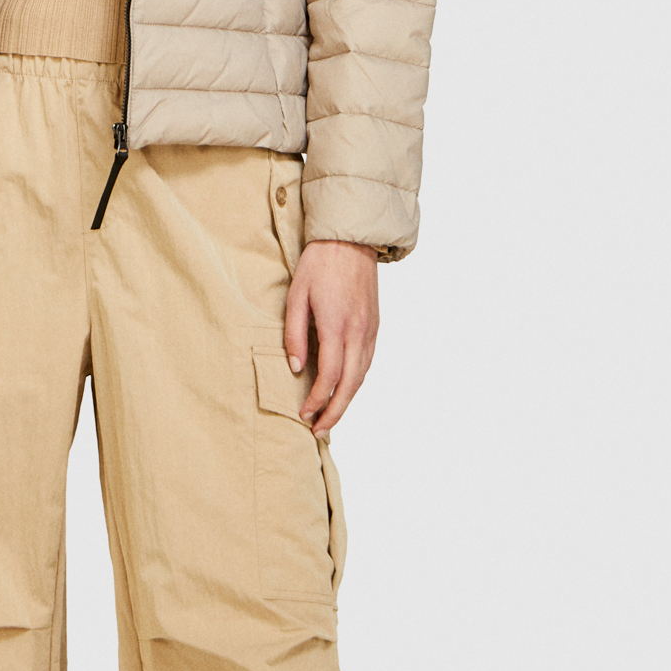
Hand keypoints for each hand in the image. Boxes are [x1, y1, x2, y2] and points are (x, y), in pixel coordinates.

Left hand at [284, 241, 378, 435]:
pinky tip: (345, 390)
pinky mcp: (375, 326)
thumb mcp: (295, 296)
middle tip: (319, 431)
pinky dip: (357, 382)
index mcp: (337, 325)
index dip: (316, 400)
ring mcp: (371, 330)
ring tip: (330, 417)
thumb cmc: (318, 264)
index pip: (329, 376)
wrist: (350, 239)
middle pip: (350, 384)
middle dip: (335, 412)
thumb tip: (295, 368)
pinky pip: (368, 362)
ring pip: (362, 377)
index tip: (303, 414)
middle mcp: (359, 332)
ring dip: (347, 401)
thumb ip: (294, 335)